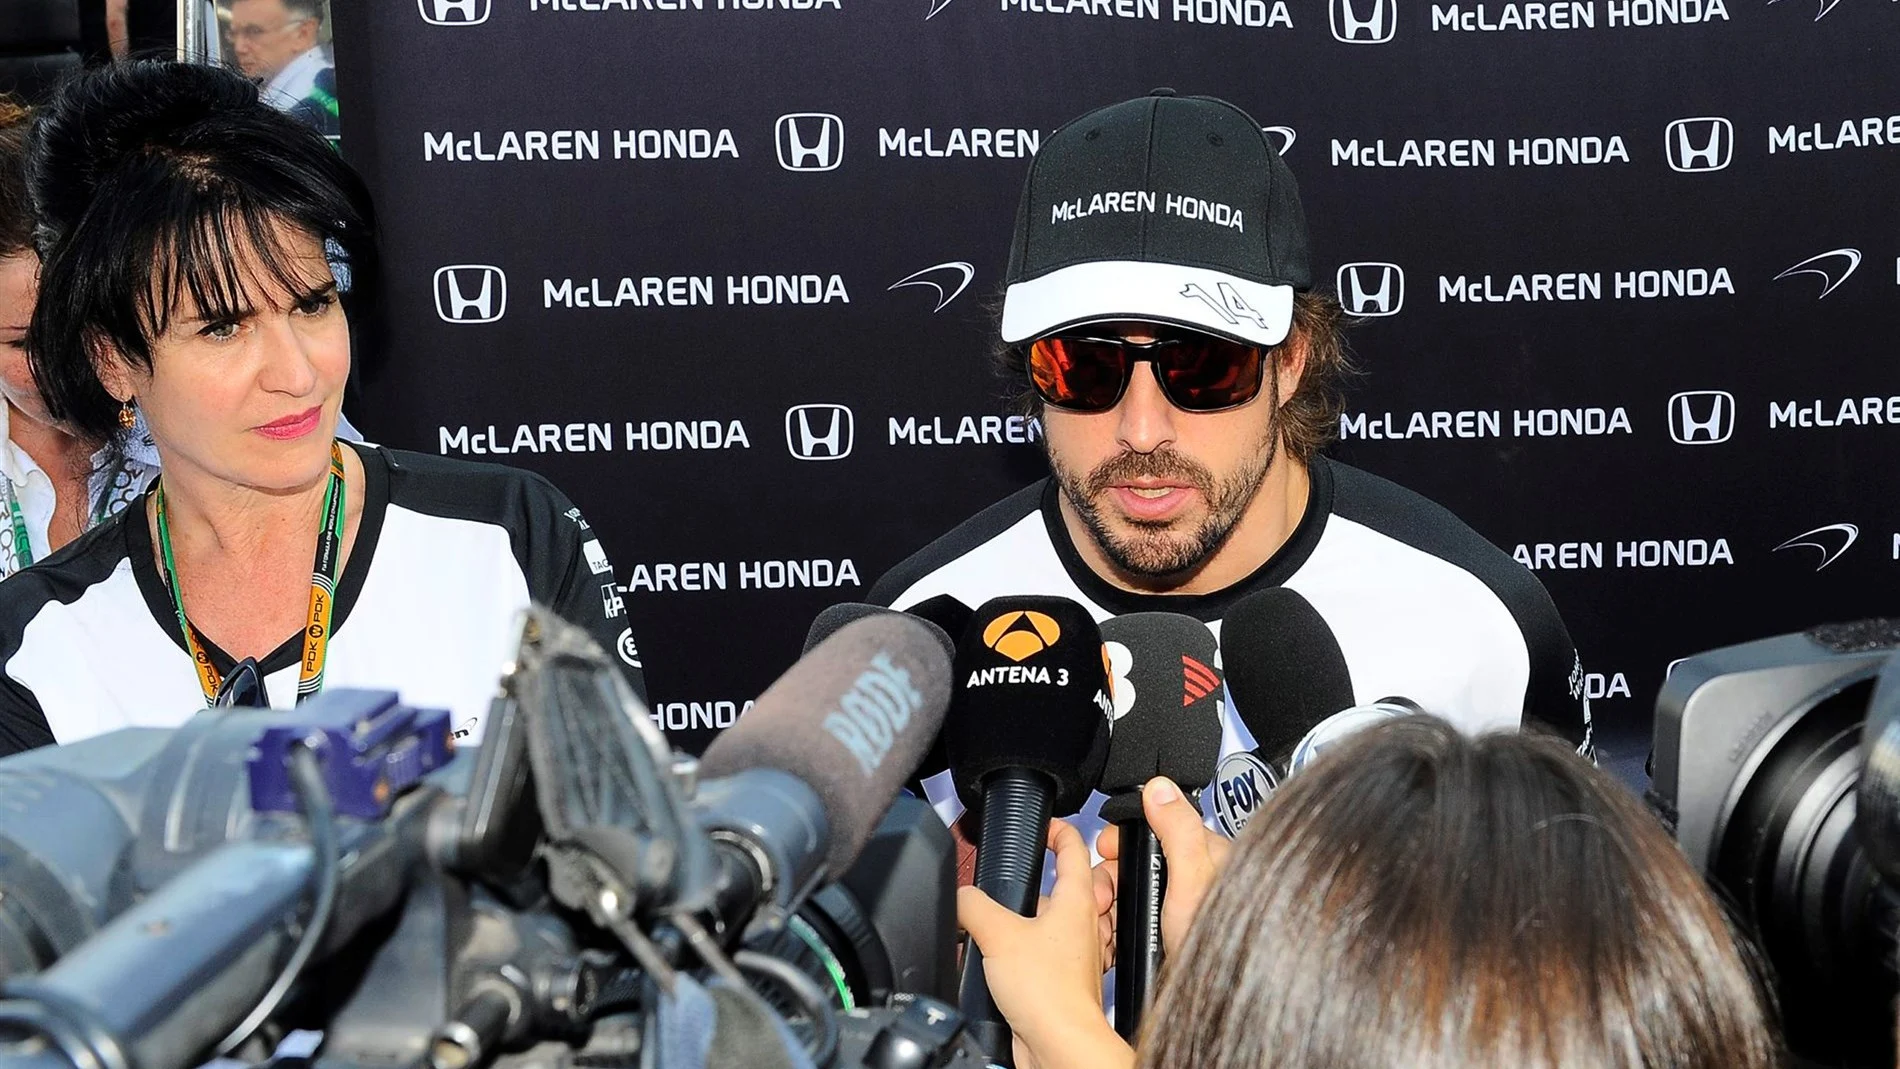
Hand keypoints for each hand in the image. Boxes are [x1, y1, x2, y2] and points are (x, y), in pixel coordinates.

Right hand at [958, 820, 1130, 1068]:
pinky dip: (1026, 946)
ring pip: (1053, 919)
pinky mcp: (1061, 979)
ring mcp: (1074, 952)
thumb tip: (959, 895)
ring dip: (1029, 916)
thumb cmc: (1049, 993)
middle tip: (1017, 875)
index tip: (1042, 824)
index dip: (1057, 828)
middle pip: (1066, 883)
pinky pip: (1045, 950)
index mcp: (1078, 900)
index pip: (1075, 847)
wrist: (1058, 1044)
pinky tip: (1002, 956)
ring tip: (1002, 920)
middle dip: (1040, 877)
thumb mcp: (997, 933)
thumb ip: (973, 904)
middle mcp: (1082, 924)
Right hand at [1096, 777, 1232, 956]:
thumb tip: (1160, 788)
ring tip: (1106, 920)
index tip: (1106, 849)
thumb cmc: (1223, 942)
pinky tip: (1116, 936)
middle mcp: (1197, 880)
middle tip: (1105, 895)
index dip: (1128, 837)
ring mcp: (1182, 909)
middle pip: (1141, 861)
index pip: (1158, 827)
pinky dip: (1120, 926)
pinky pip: (1135, 920)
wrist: (1218, 997)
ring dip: (1112, 904)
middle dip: (1114, 877)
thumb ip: (1178, 829)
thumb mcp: (1194, 879)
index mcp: (1210, 856)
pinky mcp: (1170, 935)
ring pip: (1134, 893)